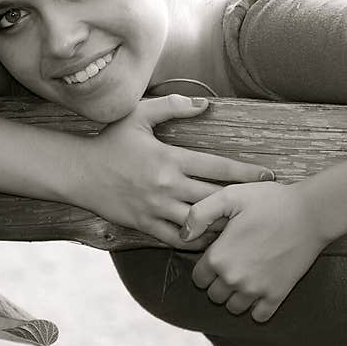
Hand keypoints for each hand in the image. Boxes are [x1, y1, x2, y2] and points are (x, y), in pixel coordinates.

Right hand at [84, 95, 273, 249]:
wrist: (79, 172)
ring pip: (198, 223)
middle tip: (264, 204)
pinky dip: (195, 242)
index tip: (267, 176)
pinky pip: (176, 240)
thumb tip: (205, 103)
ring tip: (243, 226)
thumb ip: (173, 105)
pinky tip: (211, 241)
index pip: (217, 167)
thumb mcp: (139, 115)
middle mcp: (166, 186)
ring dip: (222, 225)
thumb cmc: (110, 140)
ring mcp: (155, 208)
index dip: (245, 172)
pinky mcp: (144, 225)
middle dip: (241, 201)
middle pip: (214, 197)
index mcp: (169, 158)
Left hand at [182, 181, 325, 321]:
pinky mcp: (277, 295)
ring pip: (234, 307)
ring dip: (236, 296)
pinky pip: (259, 316)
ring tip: (246, 275)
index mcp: (218, 257)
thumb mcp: (230, 196)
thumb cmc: (269, 201)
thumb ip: (199, 214)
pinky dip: (257, 308)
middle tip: (233, 263)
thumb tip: (183, 235)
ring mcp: (256, 290)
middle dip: (219, 282)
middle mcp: (234, 279)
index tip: (218, 255)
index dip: (206, 267)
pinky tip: (261, 289)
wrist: (310, 213)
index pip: (198, 278)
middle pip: (214, 295)